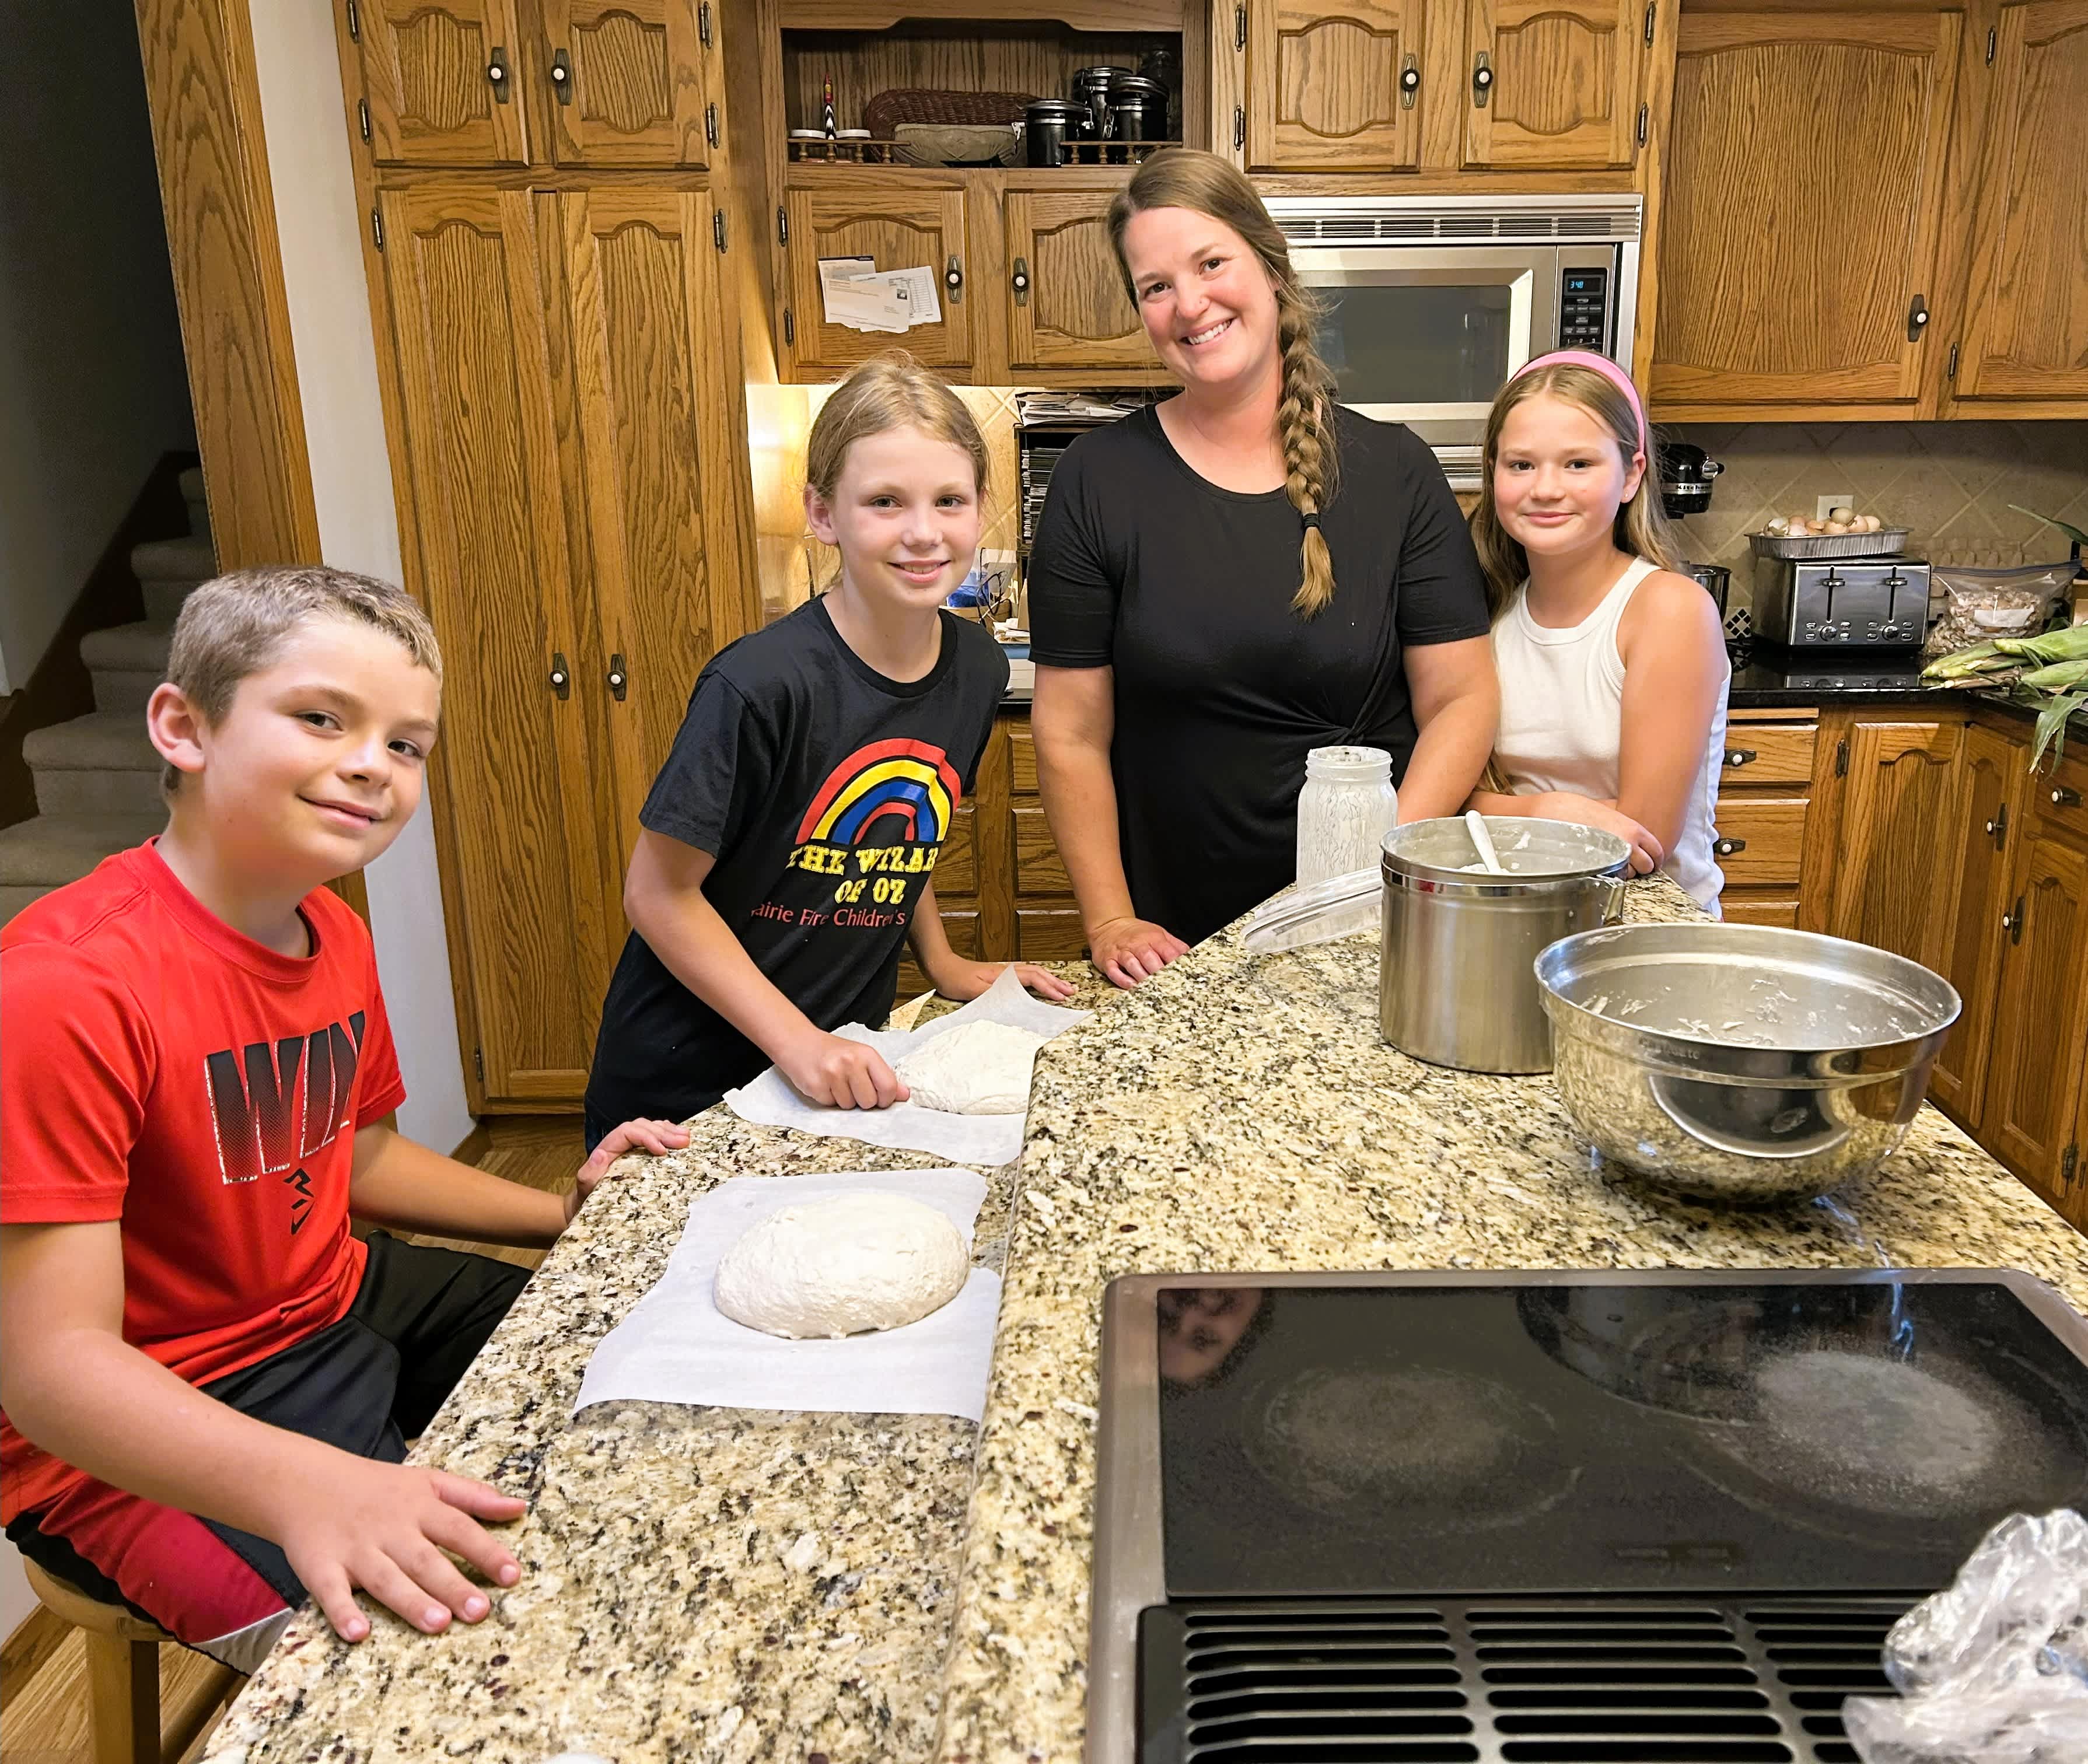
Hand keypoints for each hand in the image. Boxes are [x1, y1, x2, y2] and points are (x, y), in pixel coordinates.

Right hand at [277, 1453, 527, 1642]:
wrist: (305, 1482)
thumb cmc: (378, 1488)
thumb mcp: (429, 1481)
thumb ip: (474, 1496)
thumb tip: (520, 1507)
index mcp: (420, 1507)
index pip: (459, 1529)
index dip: (487, 1551)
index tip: (512, 1575)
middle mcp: (390, 1529)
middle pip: (425, 1560)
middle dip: (452, 1585)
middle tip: (479, 1611)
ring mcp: (355, 1550)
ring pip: (386, 1579)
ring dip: (411, 1601)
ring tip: (439, 1624)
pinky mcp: (321, 1568)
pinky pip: (331, 1593)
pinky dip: (343, 1613)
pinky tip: (358, 1633)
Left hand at [567, 1117, 689, 1224]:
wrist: (587, 1205)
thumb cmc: (587, 1198)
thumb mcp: (586, 1188)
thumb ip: (590, 1173)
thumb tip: (601, 1154)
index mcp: (608, 1148)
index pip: (627, 1132)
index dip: (646, 1137)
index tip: (662, 1151)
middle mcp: (619, 1144)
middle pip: (642, 1127)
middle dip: (663, 1132)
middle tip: (683, 1141)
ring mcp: (630, 1148)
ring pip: (649, 1128)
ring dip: (669, 1130)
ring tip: (686, 1137)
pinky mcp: (638, 1154)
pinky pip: (653, 1136)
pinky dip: (666, 1133)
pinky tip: (677, 1135)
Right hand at [777, 1027, 908, 1109]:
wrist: (799, 1042)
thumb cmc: (834, 1052)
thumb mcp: (862, 1057)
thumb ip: (883, 1076)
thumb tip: (905, 1094)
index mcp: (867, 1054)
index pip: (888, 1087)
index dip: (886, 1098)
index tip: (878, 1096)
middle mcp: (851, 1062)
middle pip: (869, 1102)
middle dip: (862, 1101)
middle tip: (851, 1086)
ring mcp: (832, 1074)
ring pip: (849, 1107)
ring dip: (844, 1100)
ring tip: (836, 1083)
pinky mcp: (816, 1086)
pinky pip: (831, 1106)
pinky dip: (828, 1099)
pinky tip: (824, 1084)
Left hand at [927, 958, 1078, 1003]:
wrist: (942, 967)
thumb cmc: (955, 979)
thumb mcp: (974, 991)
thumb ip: (995, 995)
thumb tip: (1016, 1000)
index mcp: (1004, 975)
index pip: (1033, 978)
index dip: (1049, 988)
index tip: (1062, 998)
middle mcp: (1007, 971)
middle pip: (1038, 973)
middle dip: (1056, 982)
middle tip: (1072, 991)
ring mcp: (1004, 972)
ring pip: (1033, 973)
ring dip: (1049, 980)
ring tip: (1063, 988)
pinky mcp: (999, 976)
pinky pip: (1025, 976)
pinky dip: (1038, 980)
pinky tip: (1041, 986)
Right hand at [1087, 916, 1188, 988]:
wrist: (1109, 925)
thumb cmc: (1137, 933)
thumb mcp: (1159, 933)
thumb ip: (1175, 946)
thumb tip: (1191, 958)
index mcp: (1153, 937)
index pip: (1168, 951)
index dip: (1175, 965)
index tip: (1181, 977)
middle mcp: (1137, 944)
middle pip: (1149, 958)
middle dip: (1158, 972)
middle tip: (1166, 986)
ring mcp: (1122, 952)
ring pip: (1132, 964)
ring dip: (1142, 977)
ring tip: (1150, 987)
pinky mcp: (1108, 960)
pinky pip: (1114, 971)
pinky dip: (1123, 980)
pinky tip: (1131, 985)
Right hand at [1530, 793, 1663, 874]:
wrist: (1558, 811)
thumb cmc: (1581, 810)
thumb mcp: (1611, 813)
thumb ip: (1627, 827)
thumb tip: (1637, 837)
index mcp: (1634, 829)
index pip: (1657, 850)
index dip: (1654, 858)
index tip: (1650, 861)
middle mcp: (1629, 843)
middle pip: (1647, 866)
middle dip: (1641, 868)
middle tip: (1631, 866)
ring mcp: (1615, 856)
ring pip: (1631, 875)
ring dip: (1625, 873)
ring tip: (1614, 866)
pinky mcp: (1600, 866)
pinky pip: (1613, 878)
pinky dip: (1611, 876)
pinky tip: (1603, 869)